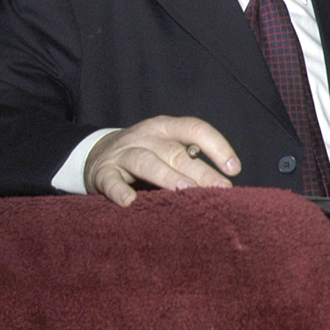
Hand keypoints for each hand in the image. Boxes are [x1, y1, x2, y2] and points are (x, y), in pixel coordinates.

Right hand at [85, 116, 240, 206]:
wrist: (96, 154)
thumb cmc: (146, 155)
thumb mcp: (167, 149)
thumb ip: (189, 161)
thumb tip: (222, 185)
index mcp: (166, 127)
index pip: (196, 129)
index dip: (217, 146)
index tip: (234, 169)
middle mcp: (145, 136)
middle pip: (175, 152)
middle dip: (200, 171)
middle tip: (220, 188)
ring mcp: (122, 153)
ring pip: (146, 162)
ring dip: (167, 176)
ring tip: (185, 190)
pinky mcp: (102, 172)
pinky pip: (110, 181)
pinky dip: (119, 190)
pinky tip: (130, 201)